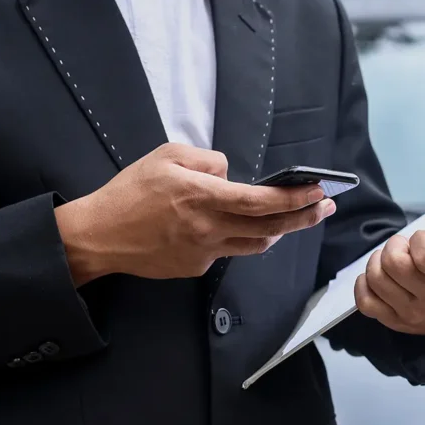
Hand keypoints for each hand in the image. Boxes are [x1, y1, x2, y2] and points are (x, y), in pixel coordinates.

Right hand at [55, 143, 335, 285]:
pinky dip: (240, 239)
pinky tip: (241, 229)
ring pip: (256, 245)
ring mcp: (204, 251)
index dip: (294, 198)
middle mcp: (208, 227)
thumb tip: (232, 173)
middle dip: (304, 217)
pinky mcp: (196, 268)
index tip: (318, 191)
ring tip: (294, 219)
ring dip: (279, 232)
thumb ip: (207, 160)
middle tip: (326, 207)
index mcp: (202, 196)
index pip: (261, 201)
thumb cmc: (130, 191)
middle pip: (270, 227)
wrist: (98, 236)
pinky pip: (228, 252)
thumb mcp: (166, 156)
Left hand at [355, 204, 424, 334]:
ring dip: (378, 261)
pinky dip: (365, 282)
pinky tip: (379, 277)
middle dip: (395, 246)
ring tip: (392, 259)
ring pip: (377, 277)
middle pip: (395, 264)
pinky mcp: (390, 322)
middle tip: (404, 246)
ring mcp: (411, 314)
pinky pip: (365, 299)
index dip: (420, 240)